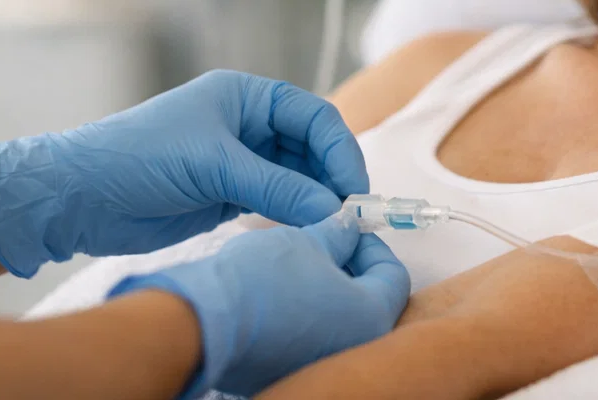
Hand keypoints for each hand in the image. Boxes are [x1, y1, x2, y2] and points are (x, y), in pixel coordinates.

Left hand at [0, 71, 368, 276]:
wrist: (80, 196)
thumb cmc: (139, 158)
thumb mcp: (213, 165)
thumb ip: (276, 186)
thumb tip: (333, 209)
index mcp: (245, 96)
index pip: (313, 116)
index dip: (340, 150)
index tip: (354, 189)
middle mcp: (247, 124)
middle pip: (310, 147)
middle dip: (332, 178)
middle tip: (351, 216)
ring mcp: (238, 160)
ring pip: (297, 177)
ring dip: (316, 200)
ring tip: (333, 230)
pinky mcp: (228, 194)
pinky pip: (276, 201)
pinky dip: (294, 215)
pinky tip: (306, 233)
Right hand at [112, 213, 410, 398]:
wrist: (204, 320)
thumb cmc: (261, 278)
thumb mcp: (308, 238)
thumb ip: (339, 232)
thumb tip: (348, 227)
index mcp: (370, 316)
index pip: (393, 274)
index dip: (370, 243)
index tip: (347, 229)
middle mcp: (353, 349)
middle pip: (367, 300)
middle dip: (349, 267)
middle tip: (325, 242)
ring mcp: (320, 365)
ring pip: (336, 319)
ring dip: (324, 289)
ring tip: (296, 262)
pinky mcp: (288, 371)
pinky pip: (308, 338)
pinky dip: (301, 314)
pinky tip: (276, 291)